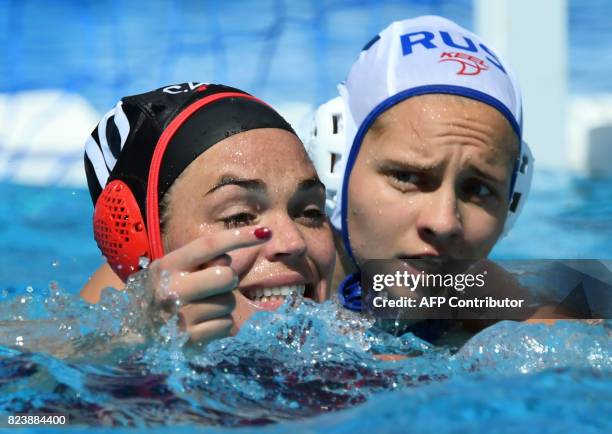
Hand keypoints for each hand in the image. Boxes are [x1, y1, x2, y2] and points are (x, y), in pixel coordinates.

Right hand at [147, 227, 270, 343]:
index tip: (265, 232)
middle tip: (213, 285)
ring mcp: (180, 317)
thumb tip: (247, 246)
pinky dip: (221, 324)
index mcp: (168, 265)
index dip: (238, 236)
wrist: (141, 333)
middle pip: (225, 275)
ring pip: (229, 302)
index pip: (208, 245)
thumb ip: (205, 259)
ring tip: (204, 307)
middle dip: (227, 279)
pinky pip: (227, 324)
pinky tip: (204, 324)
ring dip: (224, 303)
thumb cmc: (170, 291)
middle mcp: (171, 290)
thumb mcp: (178, 269)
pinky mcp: (192, 339)